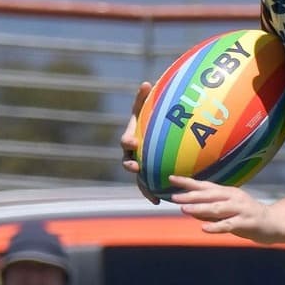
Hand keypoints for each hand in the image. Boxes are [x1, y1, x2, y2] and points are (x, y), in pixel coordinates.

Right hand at [120, 81, 156, 202]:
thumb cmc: (152, 119)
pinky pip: (147, 186)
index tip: (133, 142)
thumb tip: (145, 83)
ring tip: (150, 194)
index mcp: (131, 137)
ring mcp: (138, 165)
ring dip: (141, 185)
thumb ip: (145, 99)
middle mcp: (131, 154)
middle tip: (137, 167)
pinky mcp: (147, 176)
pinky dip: (150, 194)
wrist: (155, 135)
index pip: (126, 139)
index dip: (128, 141)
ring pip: (137, 178)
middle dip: (131, 165)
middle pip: (127, 161)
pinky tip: (158, 202)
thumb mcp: (149, 109)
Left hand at [171, 178, 284, 242]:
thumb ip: (209, 210)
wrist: (273, 224)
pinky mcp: (246, 222)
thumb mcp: (226, 211)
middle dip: (191, 196)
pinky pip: (228, 225)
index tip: (171, 178)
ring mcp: (240, 209)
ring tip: (184, 210)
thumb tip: (189, 209)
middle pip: (209, 195)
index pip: (204, 185)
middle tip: (174, 197)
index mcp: (227, 192)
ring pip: (217, 208)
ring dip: (200, 208)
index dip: (188, 182)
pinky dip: (216, 226)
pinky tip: (204, 228)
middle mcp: (233, 197)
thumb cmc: (246, 217)